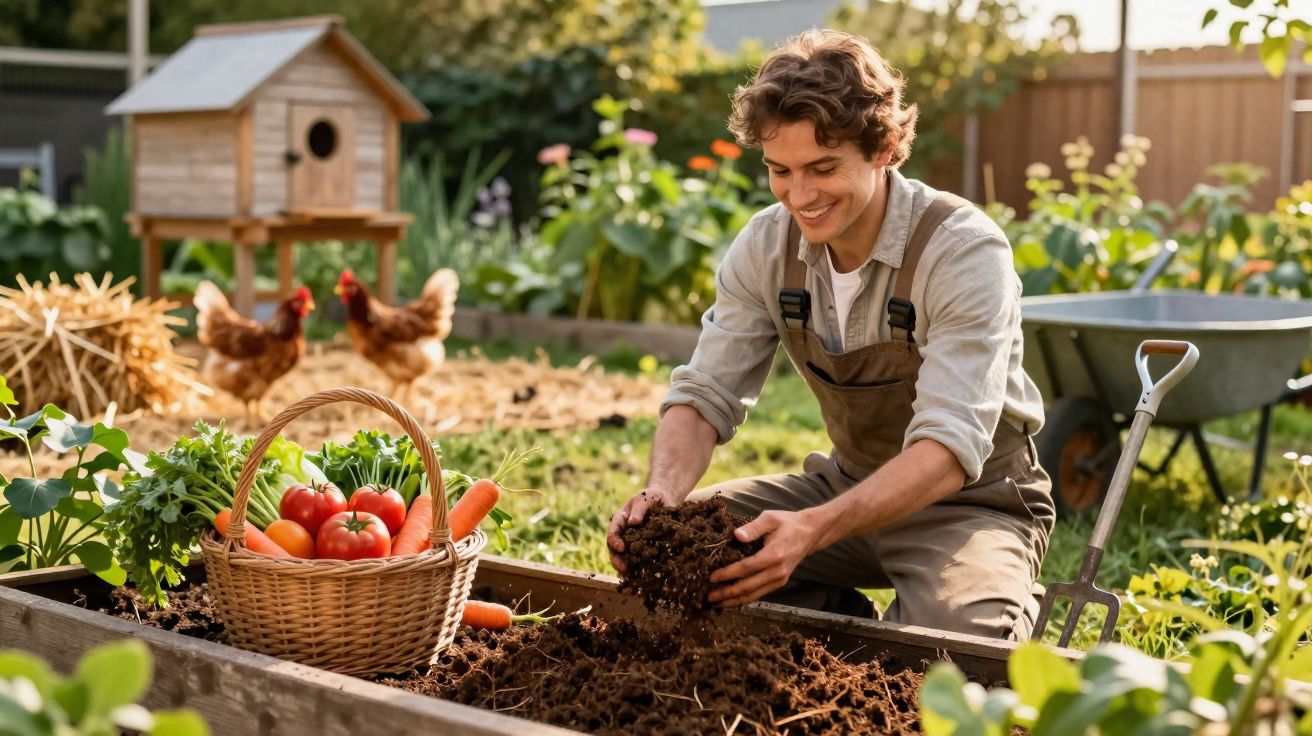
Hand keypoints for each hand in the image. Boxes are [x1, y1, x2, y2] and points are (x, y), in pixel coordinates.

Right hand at [607, 487, 679, 574]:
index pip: (613, 532)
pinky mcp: (641, 548)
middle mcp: (623, 532)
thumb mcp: (645, 499)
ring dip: (624, 567)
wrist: (663, 500)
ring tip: (630, 576)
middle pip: (614, 549)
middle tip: (623, 568)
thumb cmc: (652, 497)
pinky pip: (636, 559)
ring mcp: (631, 541)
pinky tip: (640, 576)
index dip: (614, 541)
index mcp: (620, 520)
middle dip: (616, 560)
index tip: (621, 548)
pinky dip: (637, 568)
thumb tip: (633, 522)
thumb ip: (639, 509)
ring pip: (623, 557)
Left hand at [708, 509, 823, 607]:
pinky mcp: (780, 582)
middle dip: (727, 593)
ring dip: (735, 600)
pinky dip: (746, 598)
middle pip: (748, 586)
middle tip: (709, 596)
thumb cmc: (787, 523)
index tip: (711, 577)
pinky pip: (760, 593)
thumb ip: (753, 527)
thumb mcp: (770, 518)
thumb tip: (737, 535)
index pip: (746, 568)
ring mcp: (780, 579)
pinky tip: (733, 599)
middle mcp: (777, 571)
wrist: (810, 533)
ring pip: (754, 594)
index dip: (727, 574)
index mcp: (774, 555)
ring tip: (717, 602)